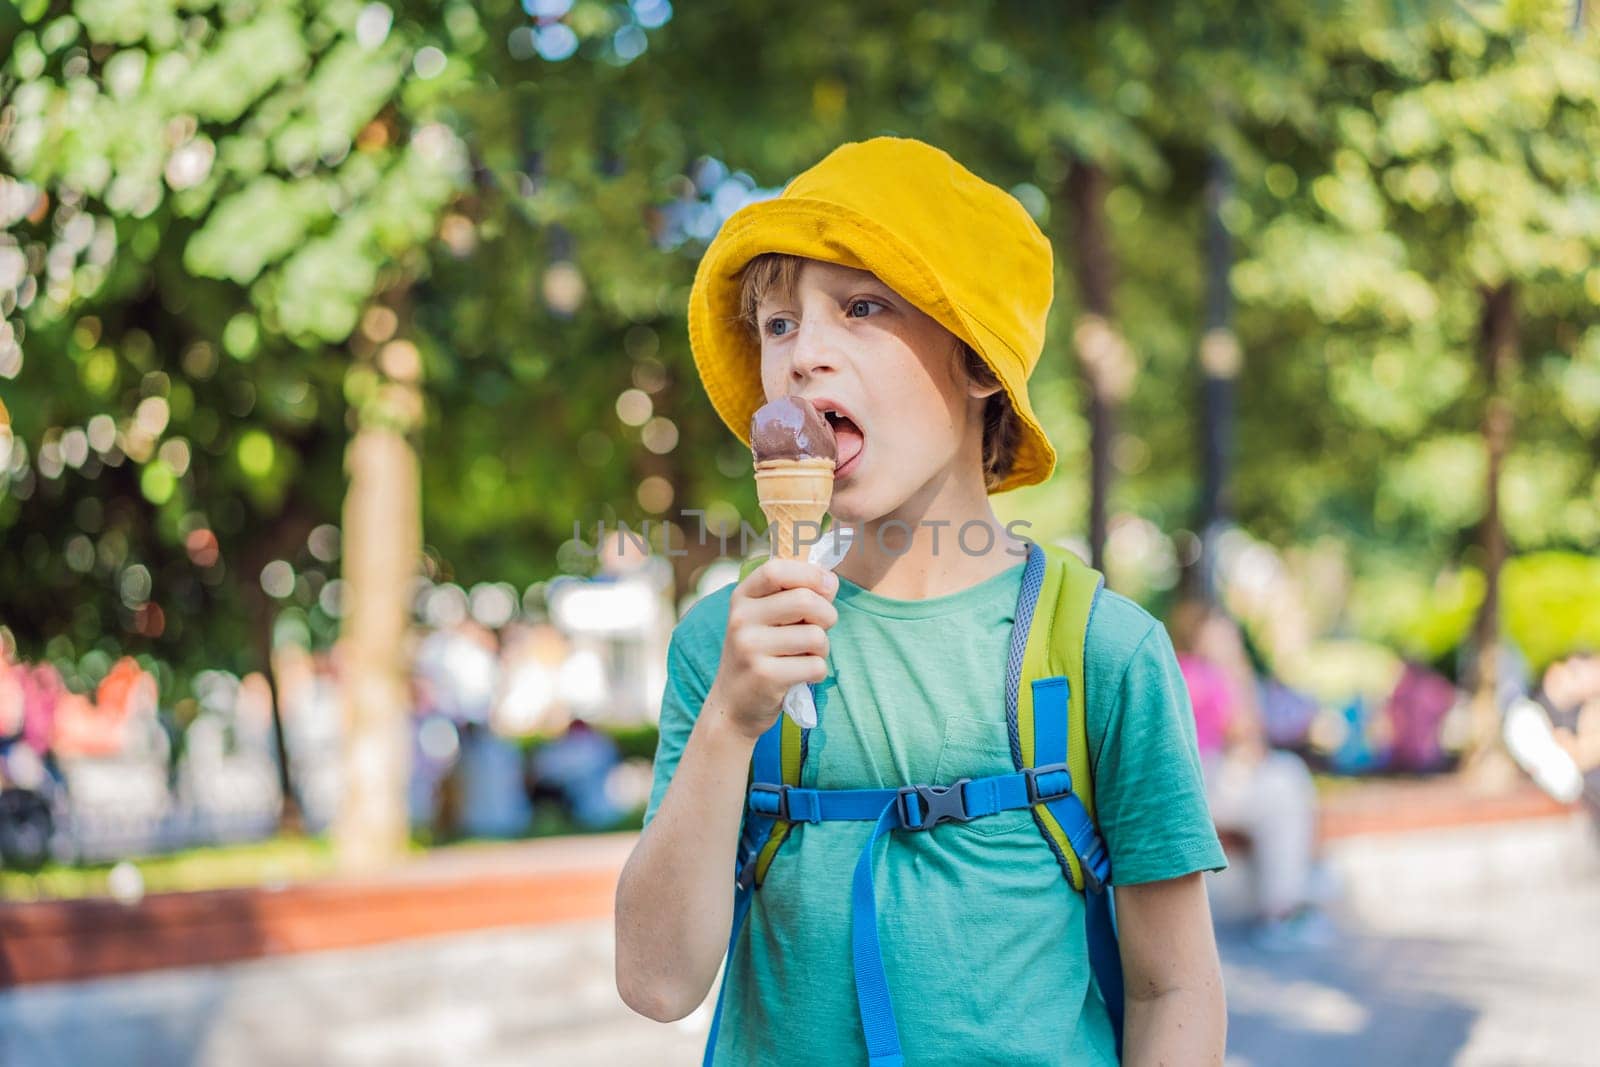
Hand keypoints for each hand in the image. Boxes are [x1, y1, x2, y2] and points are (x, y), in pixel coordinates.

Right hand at [707, 559, 838, 742]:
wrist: (733, 705)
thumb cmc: (760, 654)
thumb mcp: (765, 618)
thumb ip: (795, 594)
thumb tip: (830, 581)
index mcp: (743, 597)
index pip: (777, 569)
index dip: (810, 574)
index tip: (827, 587)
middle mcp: (741, 618)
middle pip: (805, 600)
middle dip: (827, 615)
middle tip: (821, 628)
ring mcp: (750, 648)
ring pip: (816, 636)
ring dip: (823, 648)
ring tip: (806, 656)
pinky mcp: (765, 676)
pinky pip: (815, 666)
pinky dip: (817, 672)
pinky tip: (800, 675)